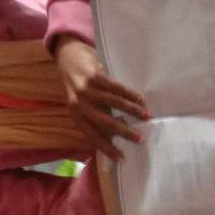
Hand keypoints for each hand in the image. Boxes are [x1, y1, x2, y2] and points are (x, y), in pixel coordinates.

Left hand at [54, 34, 148, 158]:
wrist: (68, 58)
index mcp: (75, 115)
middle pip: (105, 122)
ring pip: (114, 104)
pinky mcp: (95, 76)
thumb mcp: (81, 104)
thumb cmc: (77, 85)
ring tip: (146, 116)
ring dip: (133, 111)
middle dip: (124, 132)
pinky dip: (130, 94)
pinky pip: (117, 88)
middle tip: (140, 138)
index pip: (92, 135)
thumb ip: (94, 116)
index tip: (121, 157)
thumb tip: (115, 133)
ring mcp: (87, 89)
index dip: (106, 147)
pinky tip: (140, 99)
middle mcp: (79, 104)